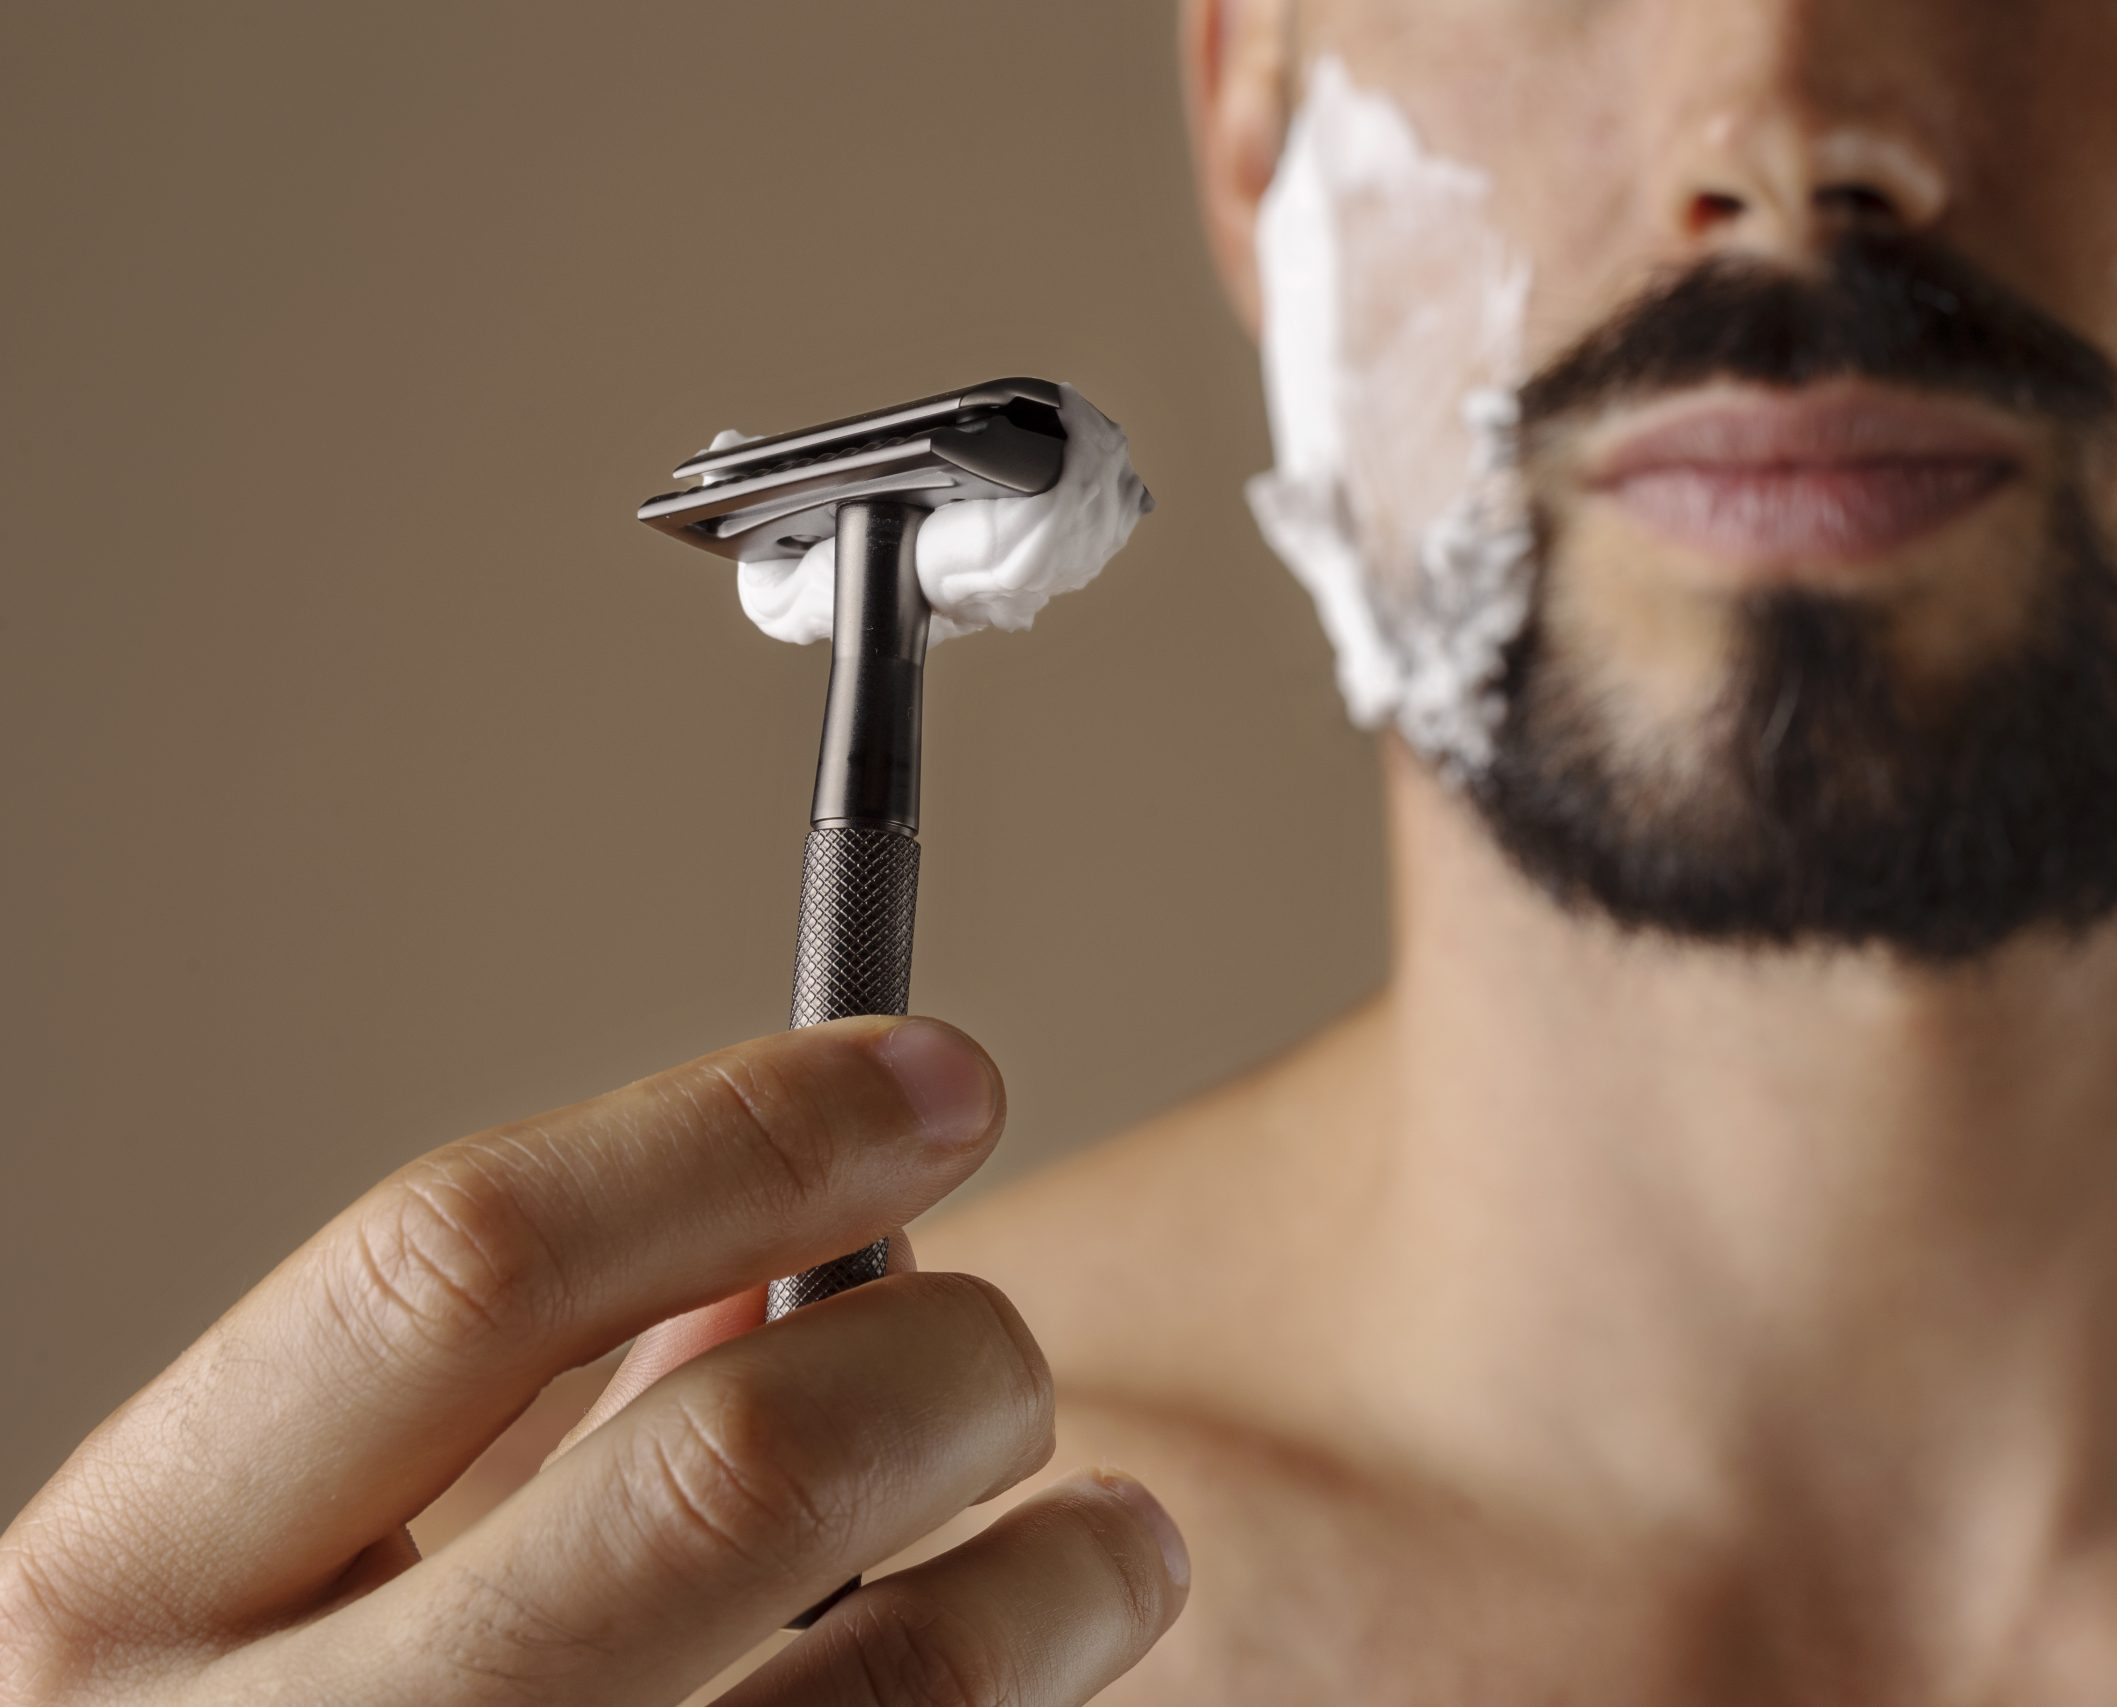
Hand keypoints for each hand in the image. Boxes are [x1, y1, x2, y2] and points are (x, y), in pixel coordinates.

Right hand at [0, 1018, 1188, 1705]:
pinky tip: (1046, 1661)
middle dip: (943, 1359)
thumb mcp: (279, 1577)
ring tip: (1112, 1539)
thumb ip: (506, 1413)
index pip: (462, 1266)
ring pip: (899, 1676)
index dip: (741, 1136)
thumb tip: (810, 1253)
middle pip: (733, 1465)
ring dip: (1064, 1570)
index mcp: (135, 1581)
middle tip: (1001, 1353)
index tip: (939, 1076)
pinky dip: (1034, 1691)